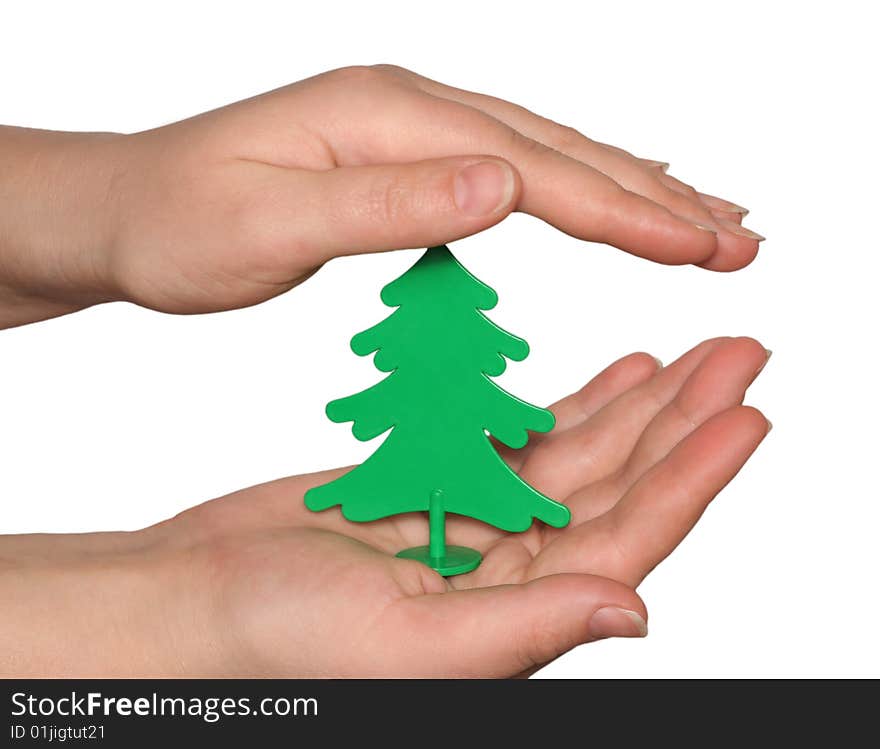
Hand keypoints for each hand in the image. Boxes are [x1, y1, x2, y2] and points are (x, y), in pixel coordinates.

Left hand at [0, 66, 762, 325]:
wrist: (128, 207)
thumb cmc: (182, 222)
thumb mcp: (270, 221)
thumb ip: (386, 206)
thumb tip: (502, 186)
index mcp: (390, 120)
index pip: (533, 171)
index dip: (624, 212)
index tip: (700, 246)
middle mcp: (413, 109)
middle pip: (560, 152)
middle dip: (656, 198)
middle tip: (741, 236)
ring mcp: (413, 127)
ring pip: (548, 155)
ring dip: (633, 189)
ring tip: (706, 217)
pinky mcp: (406, 155)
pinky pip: (514, 166)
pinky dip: (578, 186)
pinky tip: (610, 195)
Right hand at [99, 336, 763, 677]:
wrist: (192, 601)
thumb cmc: (276, 640)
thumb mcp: (406, 643)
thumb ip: (523, 625)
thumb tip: (633, 611)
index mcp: (513, 618)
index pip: (627, 538)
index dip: (691, 478)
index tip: (745, 416)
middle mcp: (509, 573)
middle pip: (619, 485)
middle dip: (684, 422)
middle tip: (740, 355)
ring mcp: (474, 523)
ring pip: (578, 454)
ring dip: (639, 405)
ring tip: (694, 355)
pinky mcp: (435, 485)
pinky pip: (519, 438)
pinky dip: (569, 403)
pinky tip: (617, 375)